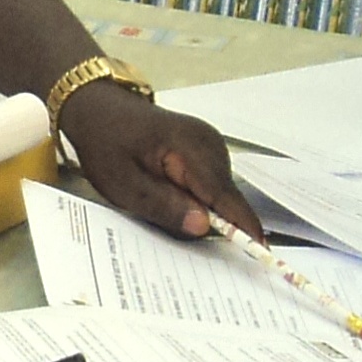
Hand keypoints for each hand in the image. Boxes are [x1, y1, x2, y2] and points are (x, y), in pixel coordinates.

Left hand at [60, 82, 258, 239]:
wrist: (100, 110)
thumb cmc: (107, 143)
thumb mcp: (124, 184)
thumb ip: (165, 206)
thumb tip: (204, 226)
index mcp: (190, 147)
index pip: (224, 195)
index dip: (243, 225)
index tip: (261, 251)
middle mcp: (209, 144)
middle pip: (226, 197)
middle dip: (215, 224)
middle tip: (183, 238)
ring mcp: (211, 145)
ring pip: (220, 194)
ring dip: (203, 211)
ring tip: (162, 206)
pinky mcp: (207, 152)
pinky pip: (212, 185)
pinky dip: (200, 199)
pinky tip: (172, 198)